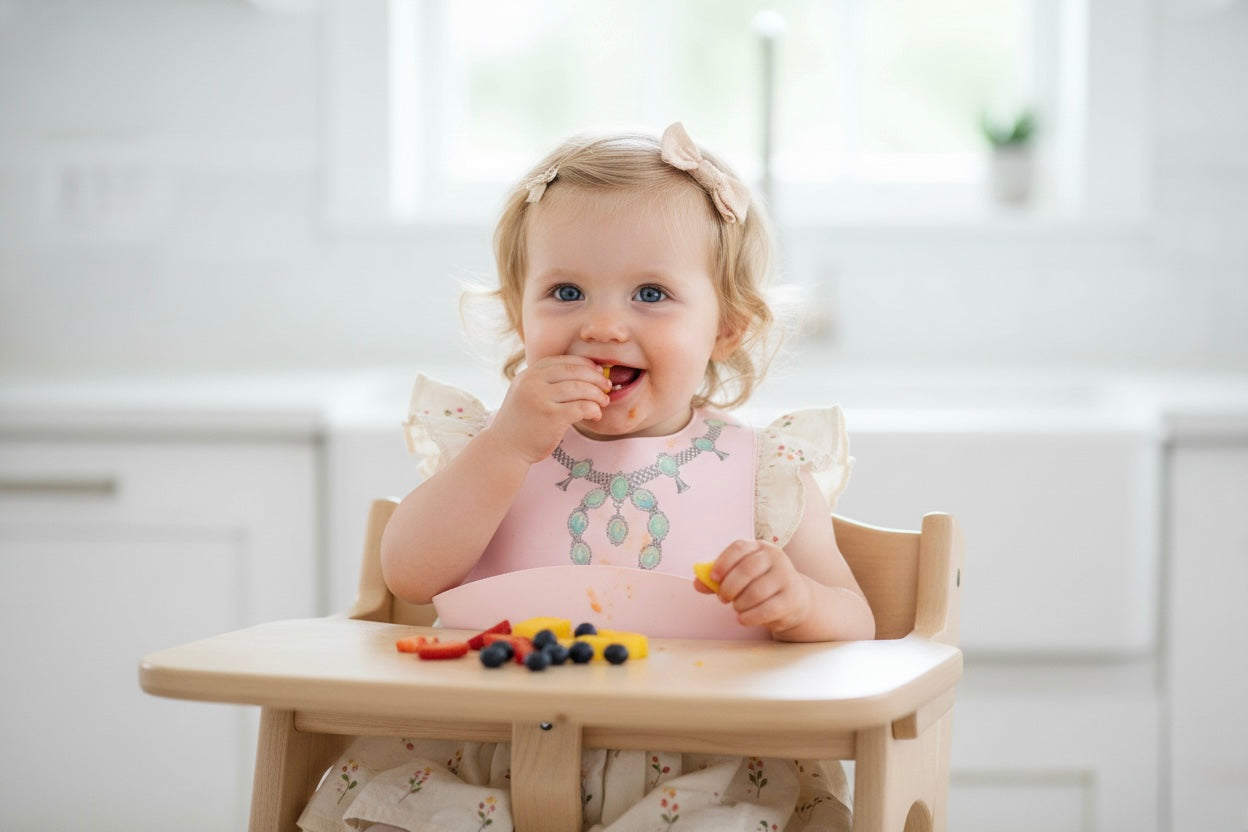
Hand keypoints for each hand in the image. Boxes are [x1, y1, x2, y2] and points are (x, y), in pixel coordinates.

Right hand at [487, 355, 611, 462]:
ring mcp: (541, 399)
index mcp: (528, 374)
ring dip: (597, 394)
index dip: (584, 364)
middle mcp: (533, 383)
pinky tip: (595, 415)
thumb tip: (582, 374)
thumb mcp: (525, 394)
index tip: (597, 372)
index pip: (563, 361)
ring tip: (603, 401)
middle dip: (595, 378)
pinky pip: (581, 407)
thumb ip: (544, 382)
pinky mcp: (551, 417)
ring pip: (580, 388)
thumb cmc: (521, 423)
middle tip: (607, 386)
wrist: (505, 449)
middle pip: (574, 371)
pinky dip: (593, 409)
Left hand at [693, 540, 812, 634]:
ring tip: (737, 607)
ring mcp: (786, 577)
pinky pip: (766, 610)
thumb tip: (698, 583)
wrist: (794, 600)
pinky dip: (749, 617)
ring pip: (755, 592)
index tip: (713, 578)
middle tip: (723, 598)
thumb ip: (717, 579)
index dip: (722, 562)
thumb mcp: (740, 577)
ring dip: (739, 604)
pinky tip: (743, 618)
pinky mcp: (792, 599)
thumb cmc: (760, 585)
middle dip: (729, 587)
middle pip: (747, 569)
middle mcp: (776, 558)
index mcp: (760, 547)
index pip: (739, 547)